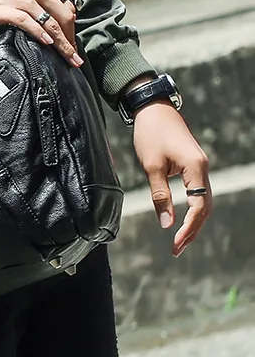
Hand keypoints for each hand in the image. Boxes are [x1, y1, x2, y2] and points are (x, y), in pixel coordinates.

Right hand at [0, 0, 81, 66]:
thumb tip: (56, 15)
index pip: (66, 3)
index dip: (71, 24)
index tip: (72, 38)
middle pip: (63, 15)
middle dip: (71, 38)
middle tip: (75, 54)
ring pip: (52, 24)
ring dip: (63, 44)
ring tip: (69, 57)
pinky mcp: (10, 10)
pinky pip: (32, 25)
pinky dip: (42, 36)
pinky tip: (48, 44)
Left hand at [133, 102, 211, 256]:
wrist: (152, 107)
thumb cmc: (150, 133)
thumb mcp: (151, 166)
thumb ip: (161, 195)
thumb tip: (167, 225)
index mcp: (195, 167)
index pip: (198, 206)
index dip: (189, 228)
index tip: (176, 244)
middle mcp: (203, 167)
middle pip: (204, 206)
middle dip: (193, 229)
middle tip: (177, 249)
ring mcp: (199, 165)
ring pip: (202, 199)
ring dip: (193, 220)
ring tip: (179, 239)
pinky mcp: (192, 163)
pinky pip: (197, 190)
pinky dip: (191, 207)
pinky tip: (181, 218)